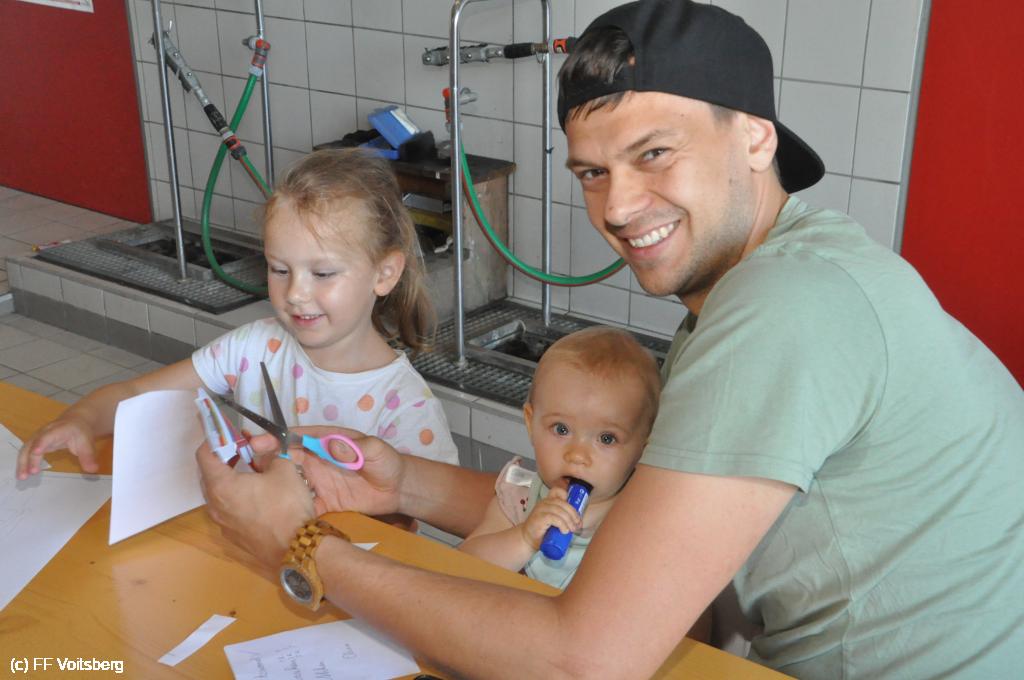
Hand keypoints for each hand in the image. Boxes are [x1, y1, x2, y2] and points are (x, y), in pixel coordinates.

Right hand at [17, 414, 97, 478]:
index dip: (41, 443)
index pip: (47, 436)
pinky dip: (23, 462)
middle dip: (28, 458)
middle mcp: (45, 432)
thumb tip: (92, 470)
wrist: (75, 421)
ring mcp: (38, 436)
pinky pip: (26, 452)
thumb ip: (88, 456)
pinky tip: (24, 473)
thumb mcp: (87, 443)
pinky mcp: (35, 442)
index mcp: (58, 430)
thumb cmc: (80, 432)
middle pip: (32, 444)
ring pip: (26, 448)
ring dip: (22, 462)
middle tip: (27, 474)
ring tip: (22, 477)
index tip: (36, 452)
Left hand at [196, 440, 314, 568]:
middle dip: (224, 459)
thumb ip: (271, 455)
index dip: (215, 439)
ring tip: (253, 472)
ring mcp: (223, 523)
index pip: (204, 455)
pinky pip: (229, 509)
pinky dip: (237, 497)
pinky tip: (259, 497)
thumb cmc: (286, 505)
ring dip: (231, 479)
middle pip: (210, 474)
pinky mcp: (233, 536)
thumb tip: (266, 453)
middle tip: (243, 450)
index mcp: (221, 485)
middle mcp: (215, 505)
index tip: (229, 433)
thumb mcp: (284, 469)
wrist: (297, 548)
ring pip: (219, 494)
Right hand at [246, 427, 404, 517]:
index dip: (276, 439)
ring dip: (268, 487)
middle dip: (263, 463)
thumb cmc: (386, 462)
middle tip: (243, 471)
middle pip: (283, 459)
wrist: (396, 490)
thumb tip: (335, 446)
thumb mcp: (375, 450)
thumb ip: (357, 447)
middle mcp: (315, 461)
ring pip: (285, 482)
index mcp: (324, 442)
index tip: (257, 443)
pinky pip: (298, 505)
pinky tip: (271, 518)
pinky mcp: (320, 502)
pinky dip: (285, 510)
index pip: (295, 437)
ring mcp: (315, 482)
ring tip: (249, 494)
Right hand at [519, 488, 582, 549]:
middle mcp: (544, 502)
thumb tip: (578, 521)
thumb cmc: (542, 531)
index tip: (573, 511)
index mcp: (548, 501)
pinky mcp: (540, 518)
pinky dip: (562, 525)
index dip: (567, 496)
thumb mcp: (553, 521)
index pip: (557, 490)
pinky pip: (554, 518)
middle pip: (563, 503)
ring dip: (569, 521)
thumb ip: (562, 516)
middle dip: (573, 514)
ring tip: (571, 530)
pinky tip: (564, 531)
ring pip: (560, 511)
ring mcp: (541, 509)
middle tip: (577, 525)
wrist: (527, 539)